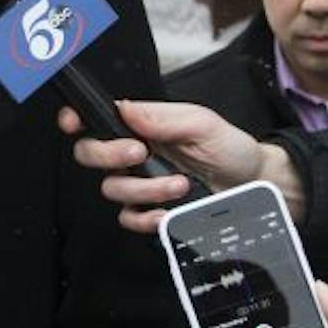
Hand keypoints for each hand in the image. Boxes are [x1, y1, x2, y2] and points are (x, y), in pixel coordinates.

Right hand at [59, 101, 301, 234]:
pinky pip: (128, 218)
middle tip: (140, 153)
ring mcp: (139, 184)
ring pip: (112, 189)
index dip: (75, 119)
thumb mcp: (201, 123)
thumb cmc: (229, 148)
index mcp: (141, 126)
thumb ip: (163, 117)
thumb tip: (127, 108)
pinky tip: (167, 212)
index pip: (96, 119)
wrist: (253, 184)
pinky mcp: (149, 211)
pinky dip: (146, 218)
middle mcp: (133, 154)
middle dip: (109, 155)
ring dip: (144, 189)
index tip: (74, 122)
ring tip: (179, 184)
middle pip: (89, 154)